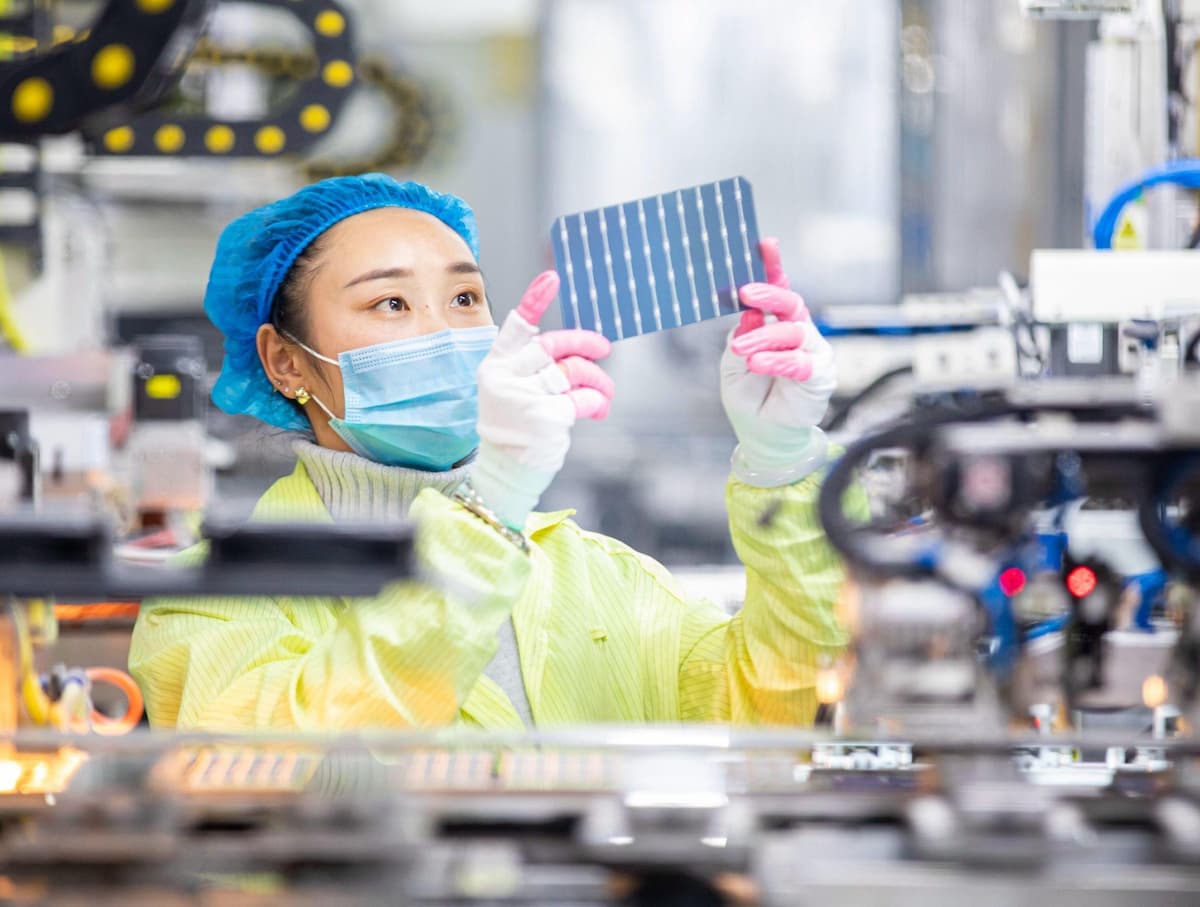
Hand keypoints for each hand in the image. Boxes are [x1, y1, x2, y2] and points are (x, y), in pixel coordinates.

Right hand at [471, 271, 613, 528]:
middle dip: (585, 343)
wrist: (507, 471)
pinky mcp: (544, 416)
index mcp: (496, 365)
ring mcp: (523, 396)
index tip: (553, 277)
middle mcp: (506, 377)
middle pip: (553, 346)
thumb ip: (538, 369)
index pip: (517, 326)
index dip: (535, 300)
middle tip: (604, 349)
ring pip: (573, 372)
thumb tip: (580, 352)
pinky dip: (596, 403)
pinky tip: (597, 411)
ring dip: (598, 381)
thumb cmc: (517, 427)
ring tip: (605, 394)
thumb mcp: (517, 392)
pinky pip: (584, 399)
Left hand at [720, 238, 835, 486]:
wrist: (761, 435)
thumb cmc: (749, 398)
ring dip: (763, 338)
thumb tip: (750, 314)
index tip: (763, 244)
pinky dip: (777, 360)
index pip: (778, 290)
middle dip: (769, 293)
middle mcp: (798, 333)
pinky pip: (800, 361)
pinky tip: (758, 364)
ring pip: (792, 332)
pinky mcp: (819, 375)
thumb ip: (742, 337)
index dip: (772, 267)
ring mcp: (811, 352)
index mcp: (777, 325)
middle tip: (747, 294)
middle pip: (791, 302)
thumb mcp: (733, 364)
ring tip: (742, 352)